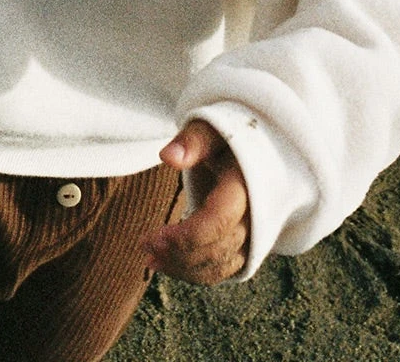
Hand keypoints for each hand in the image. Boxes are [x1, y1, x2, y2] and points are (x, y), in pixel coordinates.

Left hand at [143, 120, 250, 283]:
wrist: (255, 146)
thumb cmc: (227, 135)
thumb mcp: (212, 128)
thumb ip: (193, 141)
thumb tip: (167, 156)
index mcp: (246, 186)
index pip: (218, 223)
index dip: (185, 236)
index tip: (152, 237)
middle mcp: (256, 216)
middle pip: (216, 249)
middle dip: (177, 253)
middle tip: (144, 245)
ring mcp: (254, 234)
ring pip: (220, 266)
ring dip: (183, 268)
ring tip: (150, 259)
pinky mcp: (247, 244)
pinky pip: (223, 268)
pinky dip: (196, 272)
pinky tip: (168, 264)